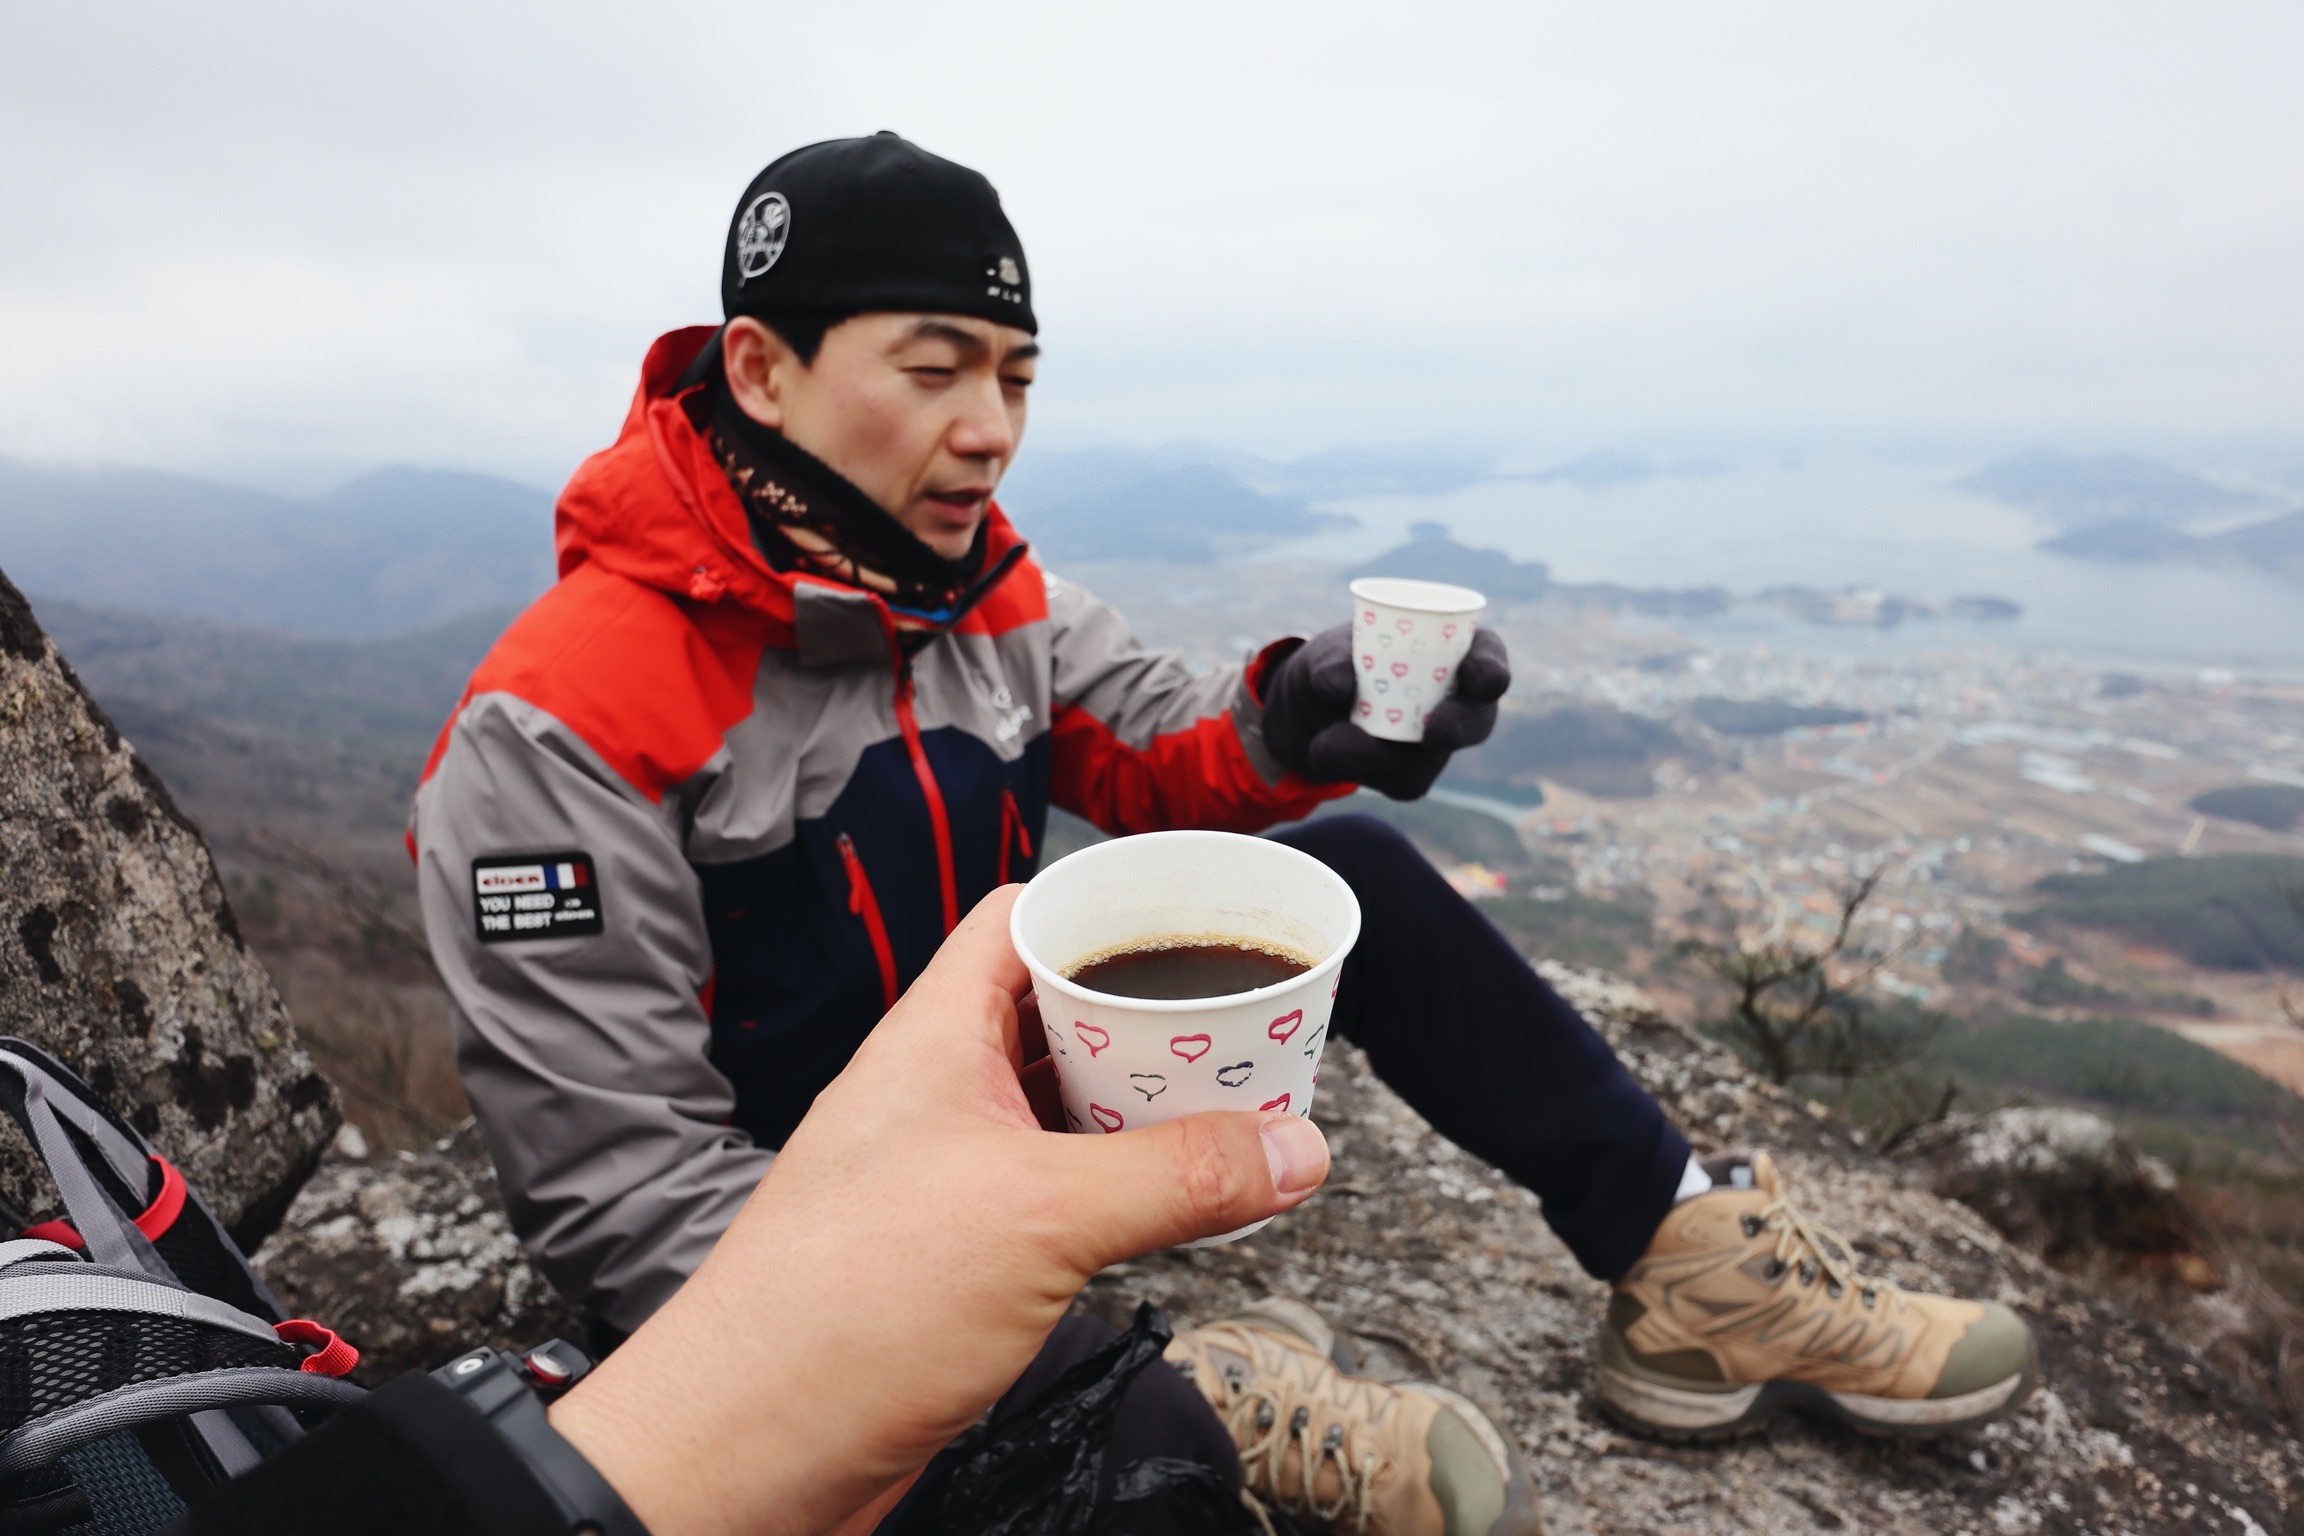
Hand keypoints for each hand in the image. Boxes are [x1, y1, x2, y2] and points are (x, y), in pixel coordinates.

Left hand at [548, 886, 1329, 1535]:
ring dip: (1139, 1111)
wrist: (747, 1451)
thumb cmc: (839, 1310)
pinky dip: (1115, 1188)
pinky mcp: (954, 1251)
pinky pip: (1053, 1191)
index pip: (1022, 920)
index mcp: (934, 1037)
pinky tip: (1170, 1211)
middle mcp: (935, 1093)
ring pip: (1061, 1109)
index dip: (1108, 911)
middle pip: (1058, 1017)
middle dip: (1150, 1022)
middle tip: (1242, 1034)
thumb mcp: (1040, 1217)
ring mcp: (943, 1172)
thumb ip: (1176, 1177)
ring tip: (1229, 1117)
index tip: (1197, 927)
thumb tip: (1293, 1148)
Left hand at [1260, 624, 1510, 800]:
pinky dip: (1360, 771)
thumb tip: (1339, 687)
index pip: (1487, 658)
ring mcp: (1439, 744)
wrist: (1314, 711)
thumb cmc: (1336, 664)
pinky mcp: (1414, 776)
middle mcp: (1457, 701)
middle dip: (1460, 728)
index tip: (1482, 682)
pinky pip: (1399, 783)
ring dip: (1379, 756)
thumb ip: (1331, 662)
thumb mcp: (1327, 653)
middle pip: (1477, 721)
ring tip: (1326, 744)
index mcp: (1451, 652)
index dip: (1492, 670)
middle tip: (1433, 734)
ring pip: (1428, 760)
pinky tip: (1328, 752)